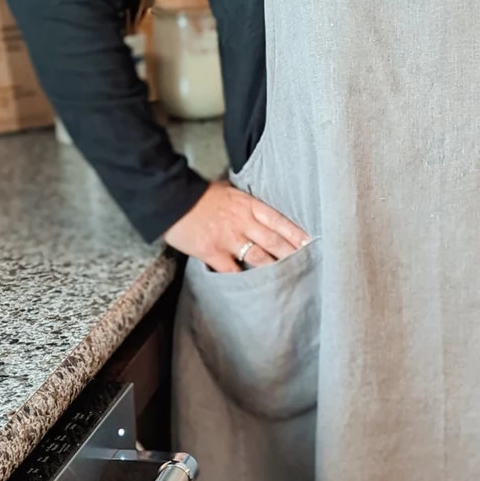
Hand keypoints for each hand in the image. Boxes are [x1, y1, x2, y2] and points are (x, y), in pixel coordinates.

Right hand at [163, 180, 310, 272]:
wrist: (169, 197)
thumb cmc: (196, 194)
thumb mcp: (226, 191)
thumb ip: (244, 204)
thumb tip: (256, 210)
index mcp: (247, 205)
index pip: (279, 220)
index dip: (296, 233)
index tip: (311, 242)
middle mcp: (242, 222)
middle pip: (274, 241)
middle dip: (293, 254)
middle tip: (310, 264)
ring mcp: (228, 238)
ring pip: (259, 257)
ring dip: (275, 268)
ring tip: (290, 279)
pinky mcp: (213, 252)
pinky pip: (233, 270)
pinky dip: (244, 280)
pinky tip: (257, 289)